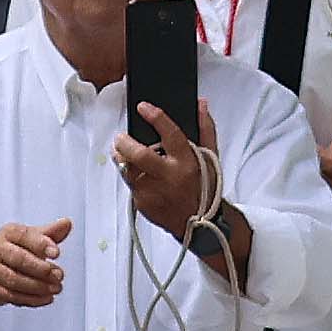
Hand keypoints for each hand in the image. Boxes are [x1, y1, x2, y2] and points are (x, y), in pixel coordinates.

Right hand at [0, 219, 72, 328]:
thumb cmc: (11, 251)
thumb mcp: (29, 238)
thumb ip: (49, 233)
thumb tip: (66, 223)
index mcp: (8, 233)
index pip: (23, 235)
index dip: (41, 244)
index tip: (56, 252)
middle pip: (19, 259)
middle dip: (41, 268)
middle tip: (59, 275)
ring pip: (15, 280)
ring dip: (38, 286)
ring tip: (56, 288)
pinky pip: (12, 296)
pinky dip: (32, 299)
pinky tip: (47, 298)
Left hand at [113, 112, 218, 229]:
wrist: (202, 224)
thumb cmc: (205, 189)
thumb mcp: (210, 158)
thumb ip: (205, 129)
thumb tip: (200, 105)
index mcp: (187, 163)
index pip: (170, 134)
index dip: (156, 117)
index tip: (143, 107)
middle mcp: (169, 177)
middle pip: (139, 155)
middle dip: (125, 142)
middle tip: (121, 137)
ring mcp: (154, 192)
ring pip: (128, 170)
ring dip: (122, 158)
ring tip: (125, 153)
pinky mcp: (143, 205)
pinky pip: (129, 185)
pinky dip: (131, 176)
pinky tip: (139, 174)